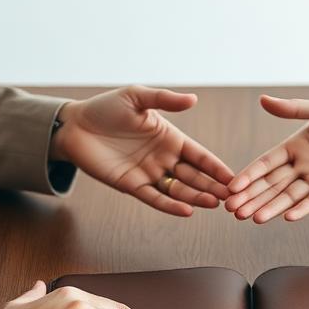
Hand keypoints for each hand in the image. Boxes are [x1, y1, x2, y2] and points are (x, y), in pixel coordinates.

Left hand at [50, 86, 234, 216]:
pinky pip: (154, 198)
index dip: (215, 166)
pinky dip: (170, 205)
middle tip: (231, 196)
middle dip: (212, 186)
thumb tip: (193, 98)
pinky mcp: (131, 185)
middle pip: (193, 176)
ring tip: (214, 203)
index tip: (233, 176)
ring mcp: (148, 173)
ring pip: (178, 189)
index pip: (199, 155)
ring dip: (196, 197)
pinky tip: (187, 210)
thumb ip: (164, 100)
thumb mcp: (137, 98)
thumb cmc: (106, 108)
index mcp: (170, 138)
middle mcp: (163, 158)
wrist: (75, 125)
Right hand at [224, 95, 308, 222]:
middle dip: (252, 197)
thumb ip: (294, 108)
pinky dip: (301, 209)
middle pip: (272, 183)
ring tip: (253, 219)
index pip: (266, 163)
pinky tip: (286, 218)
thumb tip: (263, 100)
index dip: (249, 175)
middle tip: (232, 211)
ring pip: (289, 195)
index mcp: (295, 145)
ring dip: (271, 207)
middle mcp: (302, 164)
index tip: (231, 188)